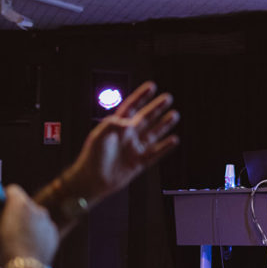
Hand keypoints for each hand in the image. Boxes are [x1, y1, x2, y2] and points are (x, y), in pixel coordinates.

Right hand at [0, 185, 58, 265]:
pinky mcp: (53, 233)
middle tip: (5, 224)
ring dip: (26, 223)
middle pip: (24, 204)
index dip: (4, 198)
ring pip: (35, 216)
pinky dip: (37, 233)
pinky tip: (28, 244)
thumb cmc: (4, 251)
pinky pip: (43, 228)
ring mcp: (47, 221)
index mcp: (20, 203)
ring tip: (17, 237)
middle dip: (15, 212)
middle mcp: (37, 209)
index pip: (12, 190)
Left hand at [59, 82, 178, 205]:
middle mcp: (127, 136)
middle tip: (167, 98)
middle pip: (145, 118)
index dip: (141, 97)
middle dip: (156, 107)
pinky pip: (156, 153)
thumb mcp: (98, 137)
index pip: (131, 107)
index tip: (151, 87)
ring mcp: (134, 149)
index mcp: (116, 127)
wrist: (92, 181)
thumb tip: (127, 122)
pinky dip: (165, 147)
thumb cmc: (91, 158)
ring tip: (174, 115)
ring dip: (164, 124)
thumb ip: (112, 126)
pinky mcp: (139, 163)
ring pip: (153, 134)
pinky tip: (174, 139)